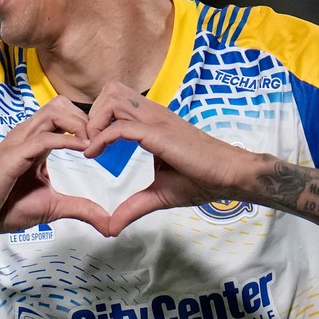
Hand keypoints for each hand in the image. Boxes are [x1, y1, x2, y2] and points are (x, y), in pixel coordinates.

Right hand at [0, 96, 110, 237]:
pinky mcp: (13, 155)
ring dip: (79, 124)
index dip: (87, 123)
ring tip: (93, 144)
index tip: (105, 143)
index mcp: (36, 141)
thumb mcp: (53, 207)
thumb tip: (107, 224)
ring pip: (54, 112)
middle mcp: (27, 135)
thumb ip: (81, 209)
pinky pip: (44, 137)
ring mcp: (18, 142)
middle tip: (101, 141)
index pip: (64, 114)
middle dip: (87, 118)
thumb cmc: (7, 209)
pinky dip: (67, 140)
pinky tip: (83, 150)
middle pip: (61, 104)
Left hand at [84, 81, 257, 234]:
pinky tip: (93, 155)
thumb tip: (111, 227)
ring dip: (95, 122)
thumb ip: (133, 207)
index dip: (97, 118)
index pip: (117, 101)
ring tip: (90, 147)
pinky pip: (121, 127)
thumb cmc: (202, 180)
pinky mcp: (159, 133)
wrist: (231, 176)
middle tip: (87, 142)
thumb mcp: (159, 195)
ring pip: (113, 100)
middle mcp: (153, 115)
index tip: (88, 145)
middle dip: (92, 114)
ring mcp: (157, 121)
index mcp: (153, 122)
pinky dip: (102, 138)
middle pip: (111, 91)